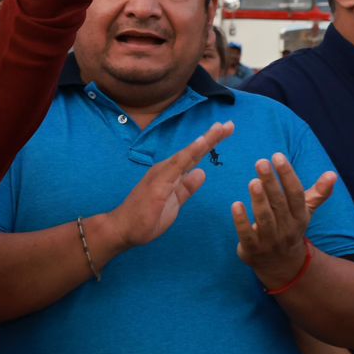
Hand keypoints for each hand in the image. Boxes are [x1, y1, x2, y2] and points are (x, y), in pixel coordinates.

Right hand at [109, 122, 234, 249]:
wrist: (123, 229)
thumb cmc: (146, 218)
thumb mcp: (174, 203)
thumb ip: (187, 188)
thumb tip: (201, 173)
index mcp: (171, 175)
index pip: (194, 157)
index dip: (210, 145)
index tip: (226, 132)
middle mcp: (166, 170)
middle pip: (194, 151)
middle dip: (212, 137)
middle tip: (230, 124)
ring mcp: (162, 174)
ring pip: (188, 154)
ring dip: (205, 141)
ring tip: (221, 128)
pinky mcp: (159, 183)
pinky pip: (177, 165)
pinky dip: (190, 152)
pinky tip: (201, 143)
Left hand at [232, 153, 334, 285]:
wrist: (283, 266)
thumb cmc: (291, 229)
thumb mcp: (305, 212)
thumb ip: (318, 193)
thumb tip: (333, 174)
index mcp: (300, 216)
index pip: (295, 194)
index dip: (288, 175)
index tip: (278, 156)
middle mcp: (287, 228)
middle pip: (279, 203)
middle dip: (271, 182)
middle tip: (261, 162)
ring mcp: (270, 240)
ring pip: (265, 218)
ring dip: (259, 200)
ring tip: (253, 181)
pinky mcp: (253, 249)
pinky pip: (247, 234)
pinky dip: (241, 220)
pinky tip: (235, 204)